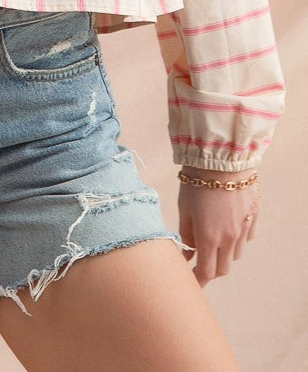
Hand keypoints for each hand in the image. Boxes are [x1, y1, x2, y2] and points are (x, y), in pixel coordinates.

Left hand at [177, 165, 259, 285]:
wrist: (221, 157)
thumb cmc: (196, 181)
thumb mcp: (184, 208)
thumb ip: (186, 234)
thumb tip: (187, 253)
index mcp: (209, 237)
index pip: (206, 272)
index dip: (198, 280)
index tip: (191, 280)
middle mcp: (229, 237)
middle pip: (223, 268)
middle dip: (211, 269)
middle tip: (200, 261)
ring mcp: (244, 227)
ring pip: (236, 254)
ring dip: (224, 253)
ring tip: (213, 239)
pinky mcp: (254, 215)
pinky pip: (247, 236)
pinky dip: (238, 238)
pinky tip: (228, 225)